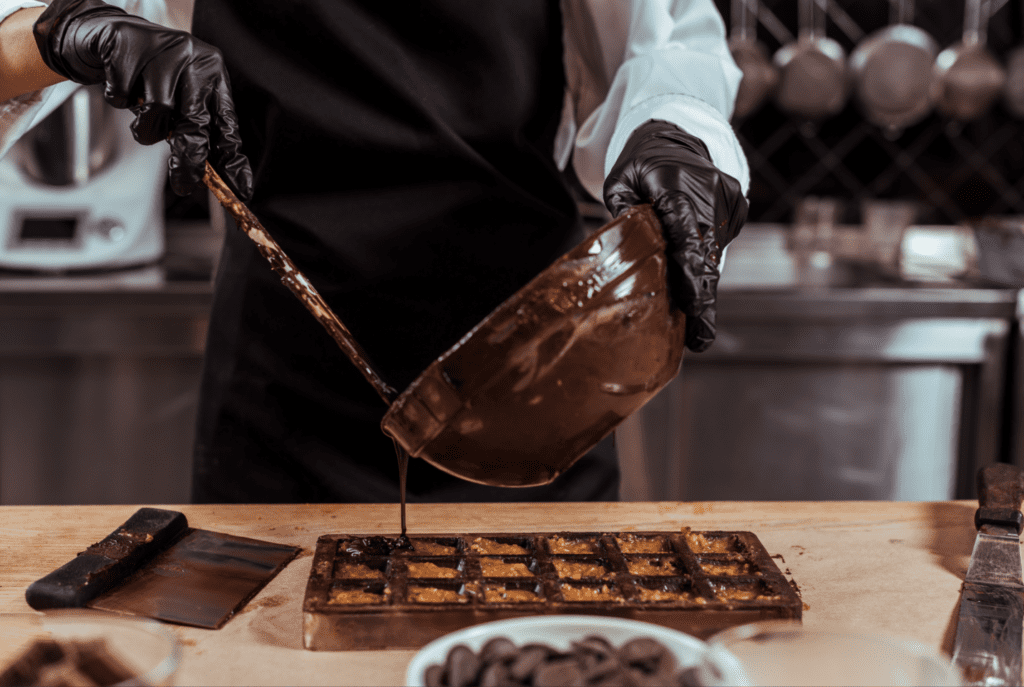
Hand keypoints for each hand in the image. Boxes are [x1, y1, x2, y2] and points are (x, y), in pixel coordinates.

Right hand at [33, 0, 251, 199]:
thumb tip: (212, 175)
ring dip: (146, 127)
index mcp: (213, 73)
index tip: (240, 187)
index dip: (232, 158)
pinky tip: (125, 87)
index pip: (227, 122)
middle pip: (195, 121)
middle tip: (185, 183)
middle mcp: (193, 60)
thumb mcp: (186, 95)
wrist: (118, 36)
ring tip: (144, 116)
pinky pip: (123, 98)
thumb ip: (198, 128)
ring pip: (157, 114)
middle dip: (190, 159)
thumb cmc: (156, 73)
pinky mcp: (128, 50)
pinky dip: (120, 101)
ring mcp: (161, 53)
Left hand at [603, 120, 747, 351]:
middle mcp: (709, 192)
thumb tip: (630, 249)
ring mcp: (728, 199)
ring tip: (696, 327)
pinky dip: (705, 263)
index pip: (685, 234)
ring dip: (701, 286)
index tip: (694, 301)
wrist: (677, 134)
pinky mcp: (738, 207)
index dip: (690, 272)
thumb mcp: (620, 181)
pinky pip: (718, 244)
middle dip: (702, 297)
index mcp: (676, 185)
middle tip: (700, 337)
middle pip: (705, 253)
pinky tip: (693, 282)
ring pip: (714, 253)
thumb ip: (624, 213)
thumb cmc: (641, 164)